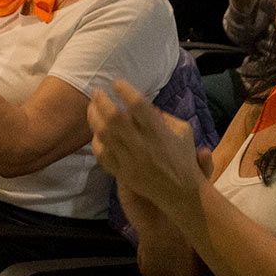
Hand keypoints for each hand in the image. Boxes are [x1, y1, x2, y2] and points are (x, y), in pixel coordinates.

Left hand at [87, 79, 204, 213]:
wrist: (181, 192)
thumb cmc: (184, 157)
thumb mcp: (183, 130)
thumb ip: (163, 116)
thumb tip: (145, 105)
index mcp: (159, 132)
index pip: (138, 105)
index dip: (125, 90)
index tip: (117, 83)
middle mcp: (142, 145)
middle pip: (114, 117)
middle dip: (102, 101)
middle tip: (96, 91)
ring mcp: (130, 160)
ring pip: (104, 135)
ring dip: (94, 118)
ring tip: (91, 107)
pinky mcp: (122, 173)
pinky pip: (102, 155)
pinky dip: (96, 142)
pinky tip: (96, 133)